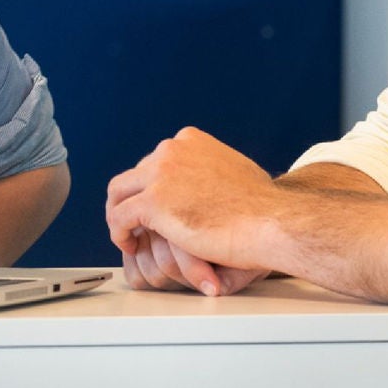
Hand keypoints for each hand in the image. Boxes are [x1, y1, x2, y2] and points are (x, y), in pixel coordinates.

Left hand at [106, 127, 283, 286]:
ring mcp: (159, 173)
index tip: (157, 208)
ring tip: (130, 237)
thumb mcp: (237, 170)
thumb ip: (214, 170)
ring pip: (118, 192)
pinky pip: (119, 217)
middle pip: (135, 175)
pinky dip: (120, 234)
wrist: (269, 222)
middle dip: (135, 201)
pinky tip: (131, 247)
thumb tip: (210, 183)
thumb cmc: (261, 207)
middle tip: (139, 226)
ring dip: (119, 214)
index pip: (156, 160)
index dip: (152, 186)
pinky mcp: (152, 202)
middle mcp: (171, 150)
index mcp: (190, 140)